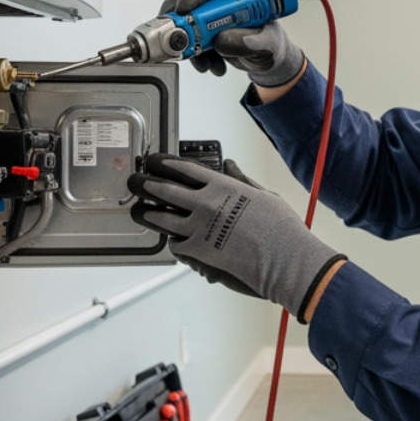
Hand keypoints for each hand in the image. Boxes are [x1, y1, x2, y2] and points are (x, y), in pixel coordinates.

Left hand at [128, 154, 344, 314]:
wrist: (284, 259)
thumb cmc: (280, 227)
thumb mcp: (263, 195)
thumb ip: (241, 180)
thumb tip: (229, 165)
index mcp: (221, 186)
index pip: (183, 169)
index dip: (164, 163)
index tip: (153, 161)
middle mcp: (205, 203)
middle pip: (164, 190)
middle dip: (145, 184)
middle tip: (135, 182)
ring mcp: (198, 228)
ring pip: (161, 218)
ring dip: (146, 214)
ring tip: (138, 212)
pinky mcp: (198, 251)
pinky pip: (175, 244)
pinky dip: (171, 242)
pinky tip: (169, 240)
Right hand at [161, 0, 304, 86]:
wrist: (268, 62)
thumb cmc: (272, 46)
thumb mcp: (268, 46)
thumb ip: (249, 42)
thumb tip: (220, 40)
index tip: (186, 10)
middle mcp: (223, 0)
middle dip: (181, 17)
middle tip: (179, 37)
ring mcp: (211, 15)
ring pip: (185, 18)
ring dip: (187, 41)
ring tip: (204, 62)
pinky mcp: (203, 31)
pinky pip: (187, 37)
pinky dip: (192, 54)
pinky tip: (209, 65)